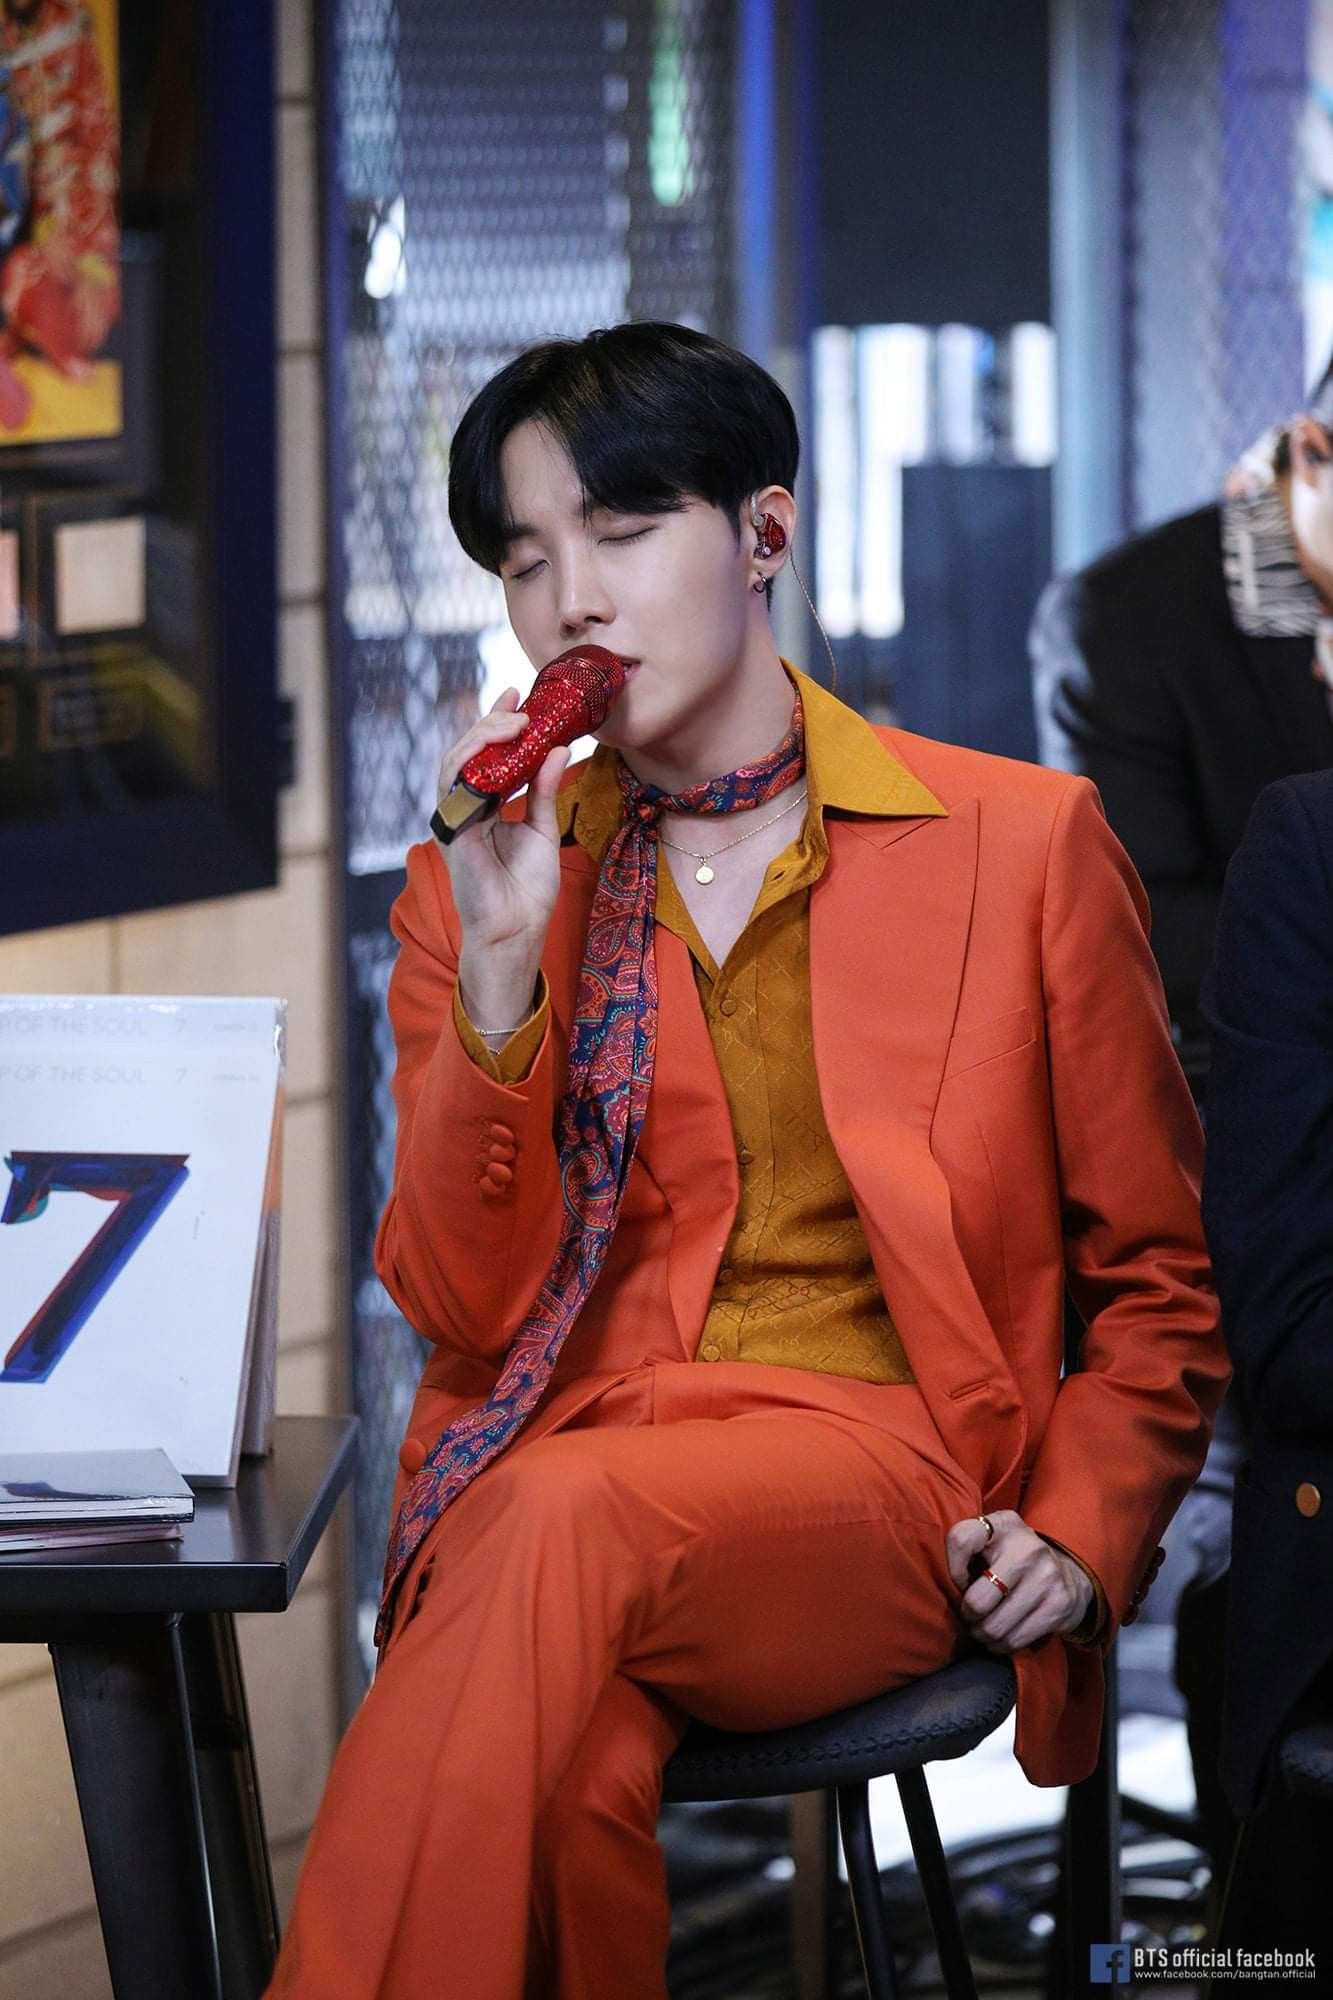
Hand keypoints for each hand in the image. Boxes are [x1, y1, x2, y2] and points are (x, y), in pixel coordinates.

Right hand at [435, 686, 570, 959]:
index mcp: (486, 804)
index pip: (487, 754)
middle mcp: (467, 806)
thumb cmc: (527, 887)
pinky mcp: (452, 830)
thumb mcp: (542, 828)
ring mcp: (456, 817)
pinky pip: (454, 786)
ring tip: (514, 723)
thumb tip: (558, 748)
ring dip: (482, 736)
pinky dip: (473, 762)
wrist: (517, 927)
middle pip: (469, 751)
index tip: (518, 695)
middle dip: (491, 722)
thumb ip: (543, 790)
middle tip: (518, 705)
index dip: (498, 722)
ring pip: (456, 761)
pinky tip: (498, 748)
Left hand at [945, 1510, 1093, 1652]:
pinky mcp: (1059, 1604)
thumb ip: (968, 1553)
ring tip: (984, 1629)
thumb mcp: (993, 1541)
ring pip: (994, 1627)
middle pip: (977, 1601)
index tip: (962, 1580)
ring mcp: (1046, 1576)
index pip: (960, 1540)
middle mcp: (1027, 1546)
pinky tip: (1002, 1637)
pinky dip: (1002, 1645)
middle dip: (969, 1615)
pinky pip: (1015, 1640)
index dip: (953, 1569)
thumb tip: (952, 1592)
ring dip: (983, 1634)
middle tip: (972, 1614)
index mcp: (1004, 1524)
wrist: (1068, 1574)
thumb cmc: (1014, 1560)